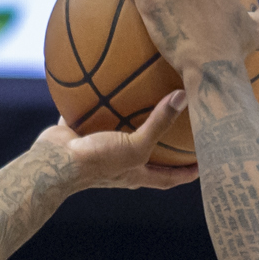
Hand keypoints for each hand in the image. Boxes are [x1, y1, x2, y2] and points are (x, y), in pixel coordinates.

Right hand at [33, 97, 198, 192]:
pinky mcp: (80, 135)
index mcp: (135, 174)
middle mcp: (120, 164)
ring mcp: (99, 150)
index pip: (169, 178)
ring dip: (131, 120)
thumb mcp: (136, 145)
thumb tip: (185, 96)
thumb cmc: (97, 162)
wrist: (53, 163)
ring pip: (121, 133)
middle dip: (164, 149)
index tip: (205, 165)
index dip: (188, 173)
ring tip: (145, 100)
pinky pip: (92, 115)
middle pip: (148, 157)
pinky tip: (106, 81)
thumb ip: (160, 123)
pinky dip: (98, 101)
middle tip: (182, 133)